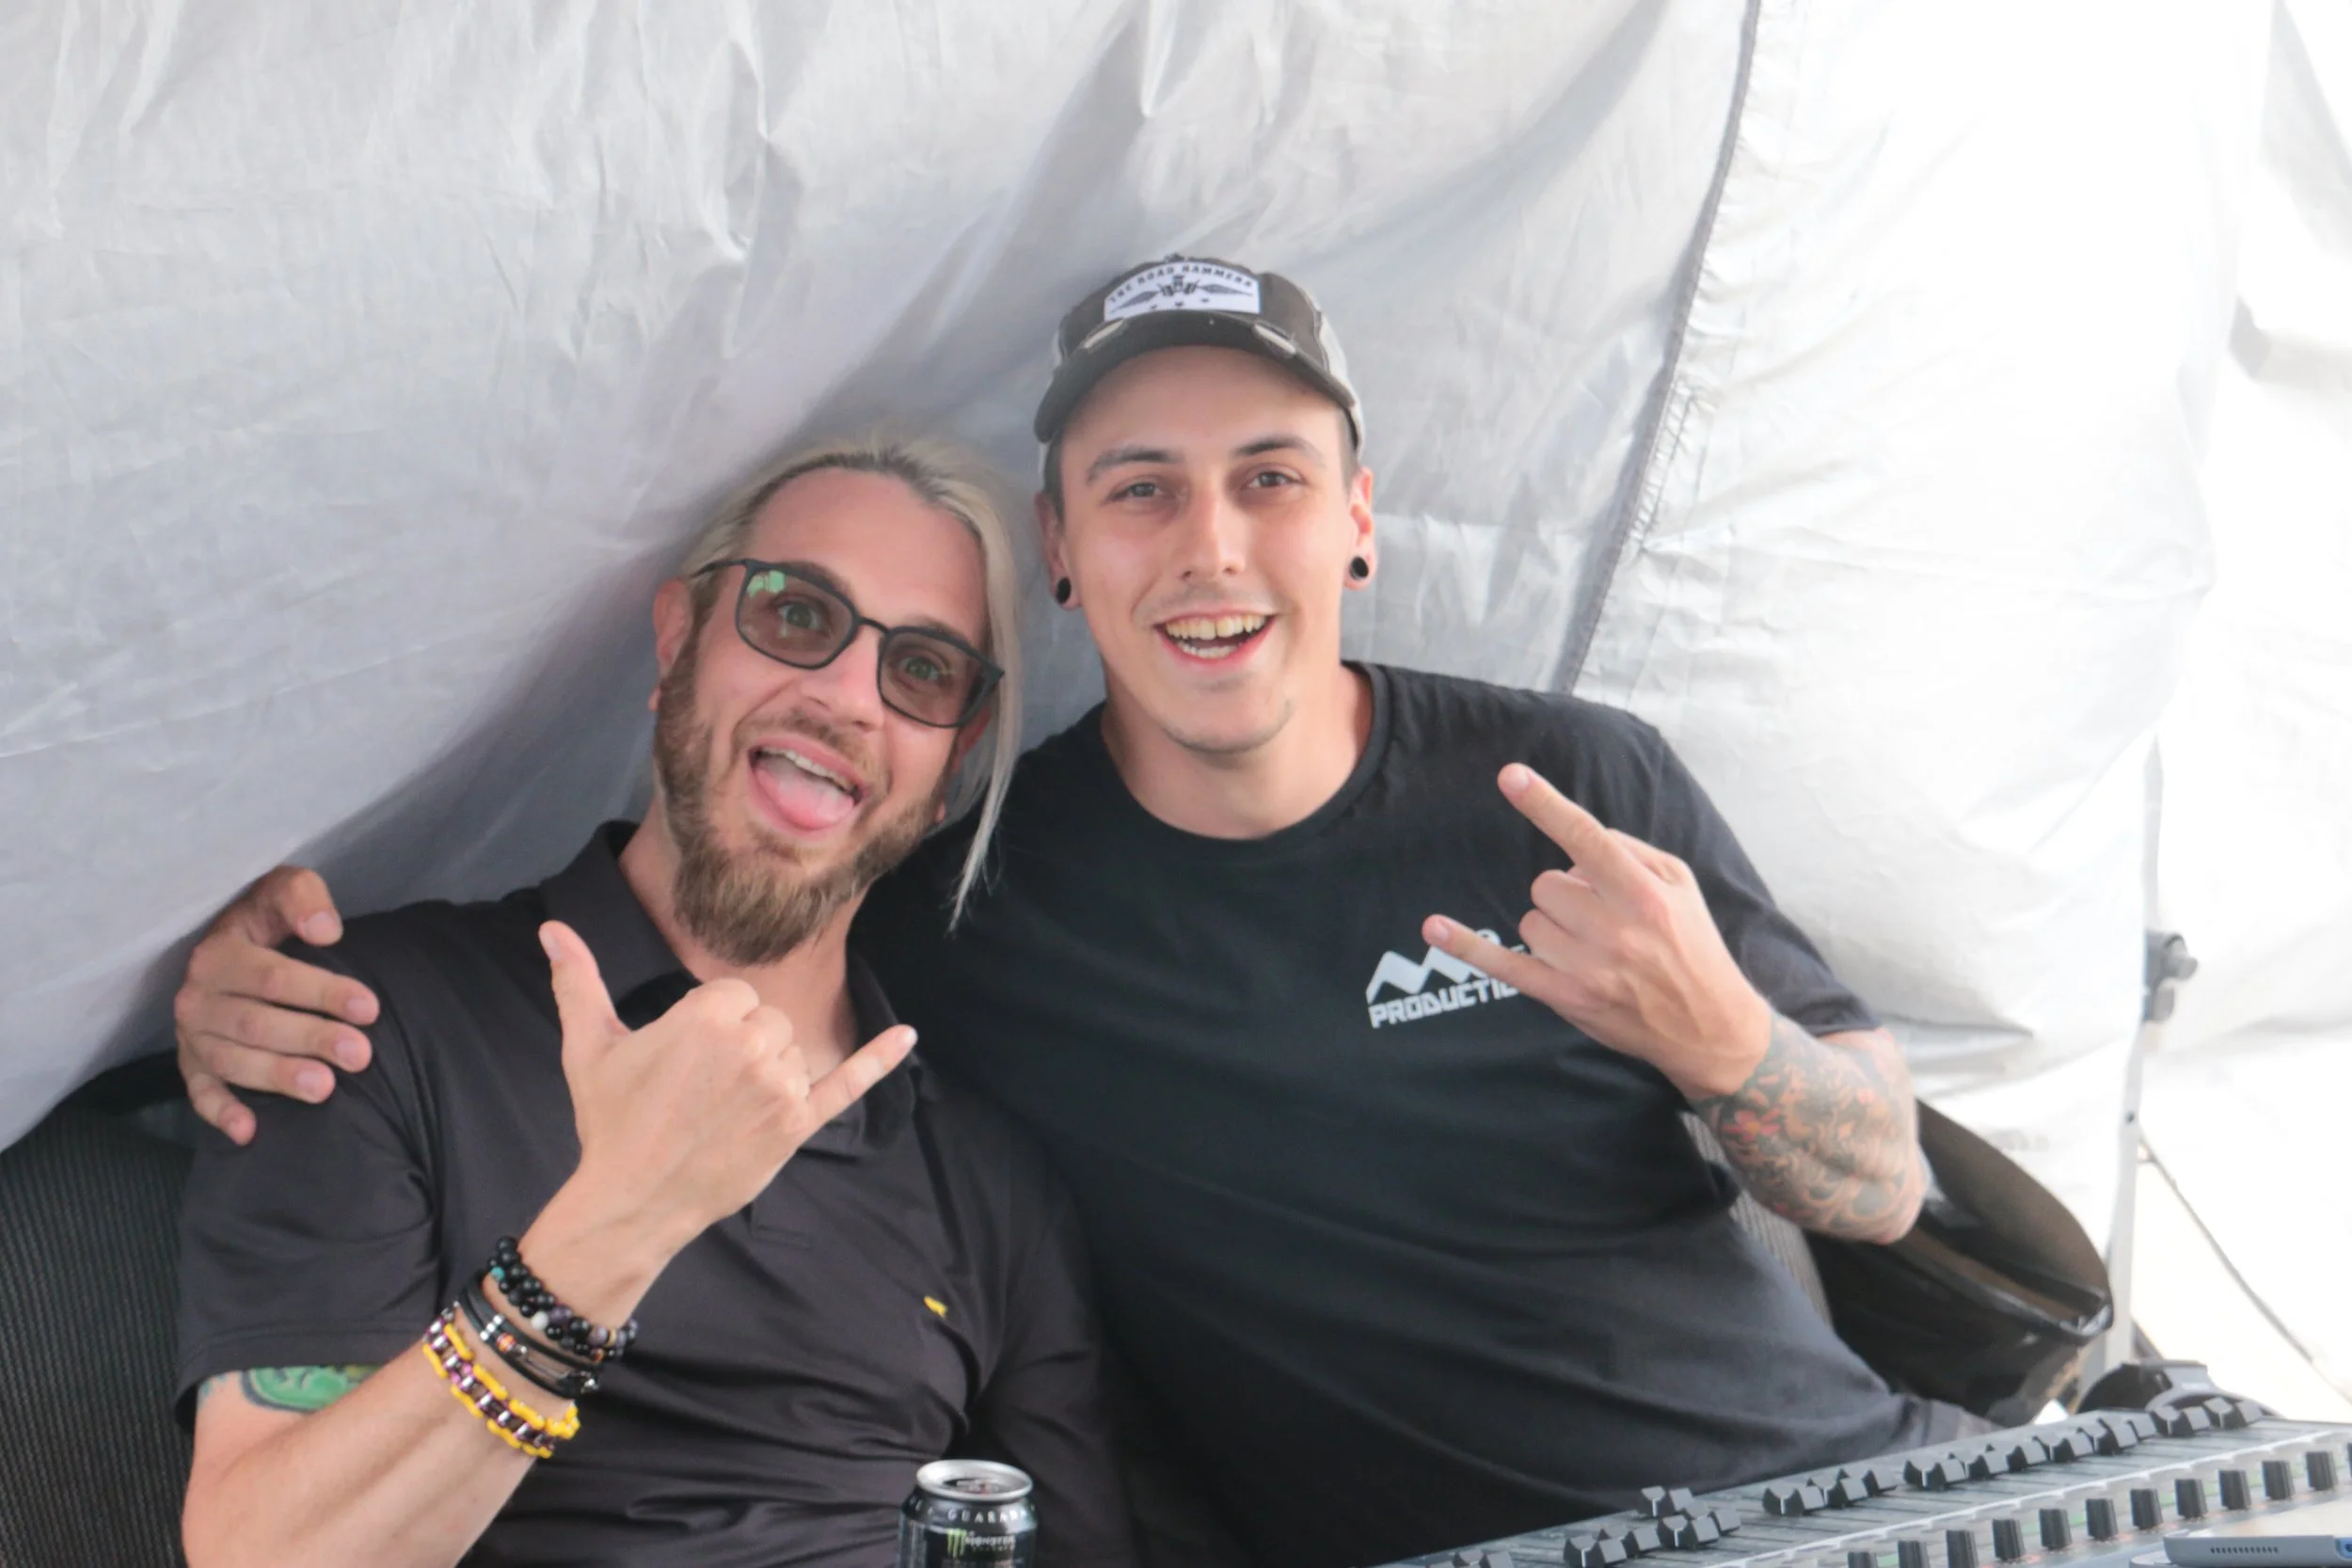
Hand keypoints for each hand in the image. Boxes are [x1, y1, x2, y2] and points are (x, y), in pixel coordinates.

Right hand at [175, 867, 382, 1142]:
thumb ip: (301, 897)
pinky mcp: (191, 1063)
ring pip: (233, 1060)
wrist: (234, 941)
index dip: (322, 993)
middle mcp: (197, 995)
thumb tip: (325, 930)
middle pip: (257, 1024)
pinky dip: (222, 1112)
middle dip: (311, 1040)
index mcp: (219, 953)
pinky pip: (200, 1092)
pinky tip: (250, 1132)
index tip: (369, 1008)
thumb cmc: (269, 919)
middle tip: (360, 1055)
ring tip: (324, 1088)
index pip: (272, 978)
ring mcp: (191, 1034)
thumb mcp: (282, 889)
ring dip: (278, 1077)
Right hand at [532, 922, 916, 1300]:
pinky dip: (879, 1060)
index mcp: (707, 1014)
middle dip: (741, 1046)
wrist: (632, 1199)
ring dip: (767, 1071)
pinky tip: (908, 1034)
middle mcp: (751, 1044)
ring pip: (792, 1051)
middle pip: (768, 1020)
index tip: (683, 1060)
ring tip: (721, 1109)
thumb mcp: (589, 1046)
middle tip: (698, 1090)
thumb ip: (577, 981)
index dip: (710, 1024)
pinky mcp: (798, 1124)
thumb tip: (551, 929)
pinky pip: (847, 1083)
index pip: (736, 994)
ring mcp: (779, 1085)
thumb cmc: (611, 1121)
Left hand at [1424, 763, 1771, 1100]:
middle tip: (1602, 917)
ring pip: (1532, 919)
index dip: (1546, 805)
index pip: (1585, 838)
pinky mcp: (1565, 997)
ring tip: (1593, 947)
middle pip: (1547, 883)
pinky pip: (1503, 964)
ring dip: (1553, 926)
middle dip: (1567, 893)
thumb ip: (1630, 850)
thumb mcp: (1681, 886)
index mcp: (1642, 893)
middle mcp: (1613, 927)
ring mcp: (1586, 966)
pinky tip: (1433, 927)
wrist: (1709, 1028)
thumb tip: (1578, 838)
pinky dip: (1466, 946)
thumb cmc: (1692, 947)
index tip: (1510, 776)